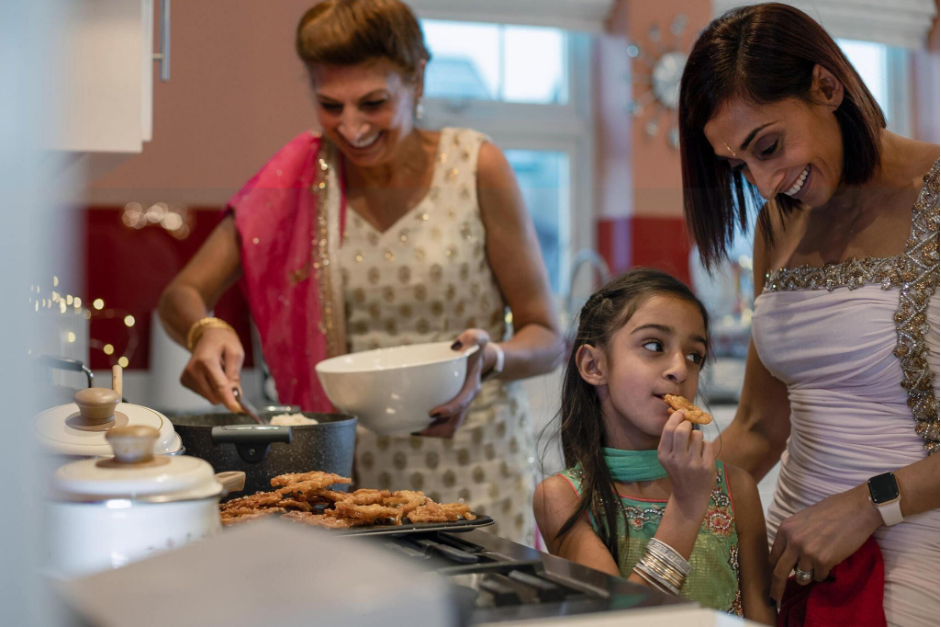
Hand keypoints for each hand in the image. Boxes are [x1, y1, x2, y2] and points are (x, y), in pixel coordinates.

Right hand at [180, 327, 243, 412]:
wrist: (206, 336)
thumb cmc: (222, 342)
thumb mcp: (235, 353)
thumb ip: (235, 375)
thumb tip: (235, 394)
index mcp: (206, 361)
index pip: (219, 386)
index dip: (229, 399)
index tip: (236, 409)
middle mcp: (193, 370)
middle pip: (214, 395)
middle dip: (226, 392)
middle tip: (228, 374)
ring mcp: (187, 376)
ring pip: (210, 397)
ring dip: (218, 388)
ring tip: (217, 371)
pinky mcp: (185, 381)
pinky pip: (204, 394)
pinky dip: (211, 387)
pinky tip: (210, 374)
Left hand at [420, 329, 492, 437]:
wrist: (478, 357)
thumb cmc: (474, 347)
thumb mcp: (478, 339)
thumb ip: (474, 337)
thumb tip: (458, 344)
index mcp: (471, 388)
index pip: (461, 404)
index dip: (448, 411)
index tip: (432, 413)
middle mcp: (465, 401)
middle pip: (452, 425)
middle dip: (435, 431)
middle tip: (416, 430)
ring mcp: (458, 407)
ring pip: (446, 428)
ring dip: (430, 432)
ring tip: (412, 429)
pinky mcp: (450, 407)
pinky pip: (441, 423)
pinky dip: (429, 426)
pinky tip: (414, 421)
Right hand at [658, 411, 716, 518]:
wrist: (689, 495)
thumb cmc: (678, 471)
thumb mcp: (668, 457)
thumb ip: (672, 439)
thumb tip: (680, 414)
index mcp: (664, 455)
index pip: (669, 430)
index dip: (676, 417)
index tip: (681, 412)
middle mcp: (677, 459)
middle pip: (683, 430)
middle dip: (688, 424)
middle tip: (689, 426)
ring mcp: (692, 464)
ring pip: (698, 435)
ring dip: (698, 436)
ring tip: (696, 446)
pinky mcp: (706, 466)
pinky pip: (708, 444)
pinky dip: (706, 446)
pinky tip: (702, 455)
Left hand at [769, 484, 881, 602]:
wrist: (856, 509)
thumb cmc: (832, 511)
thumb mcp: (803, 519)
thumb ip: (793, 536)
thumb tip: (789, 555)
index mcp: (785, 529)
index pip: (773, 557)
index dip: (775, 569)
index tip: (775, 579)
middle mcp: (792, 541)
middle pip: (778, 573)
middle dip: (776, 588)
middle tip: (774, 599)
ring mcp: (807, 552)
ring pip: (801, 577)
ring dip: (810, 575)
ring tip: (821, 561)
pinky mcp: (823, 561)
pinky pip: (819, 577)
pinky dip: (824, 572)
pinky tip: (833, 558)